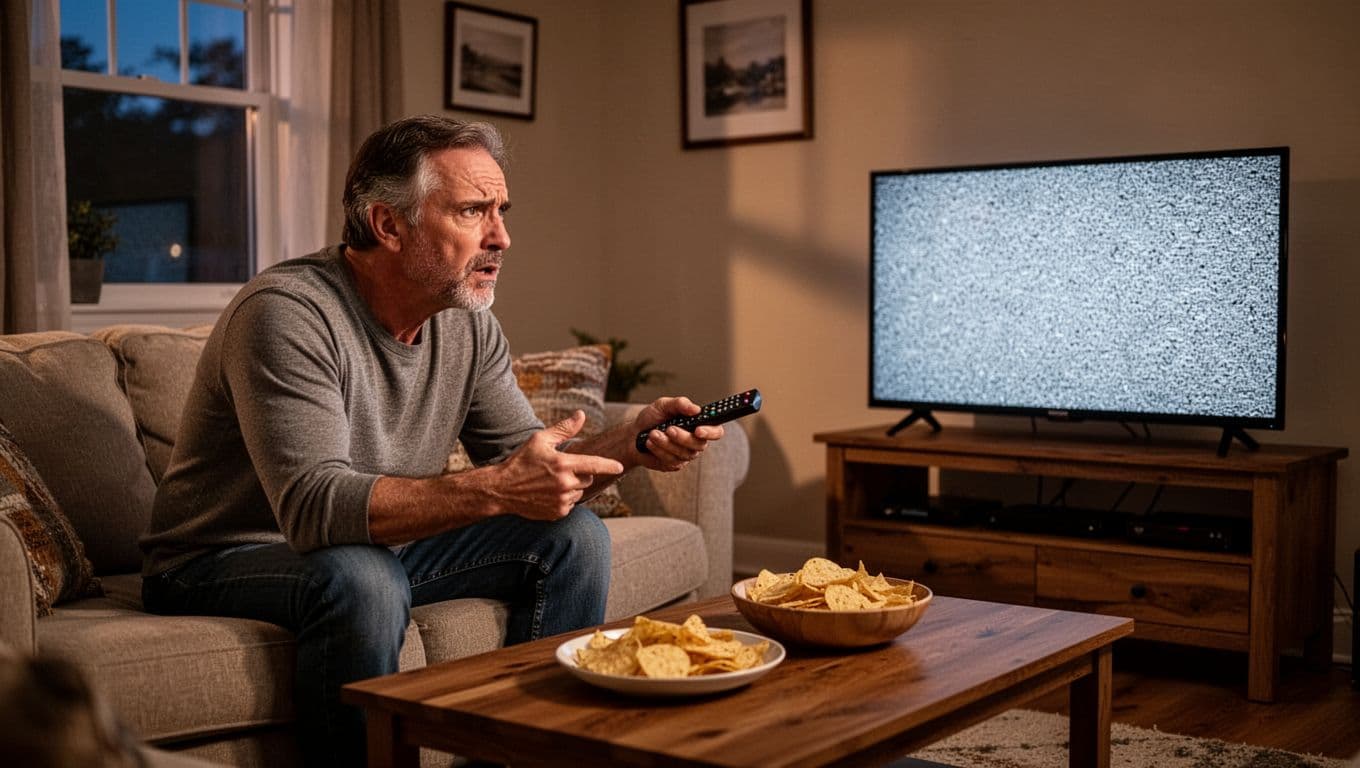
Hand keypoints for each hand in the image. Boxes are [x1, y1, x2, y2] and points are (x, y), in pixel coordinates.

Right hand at [492, 411, 623, 519]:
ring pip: (579, 492)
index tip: (620, 467)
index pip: (594, 464)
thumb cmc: (521, 461)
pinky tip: (548, 493)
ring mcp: (562, 500)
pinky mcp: (557, 513)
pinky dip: (564, 499)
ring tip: (551, 482)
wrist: (502, 489)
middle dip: (580, 473)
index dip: (609, 465)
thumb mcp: (540, 440)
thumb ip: (563, 429)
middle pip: (588, 478)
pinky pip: (570, 504)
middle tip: (561, 469)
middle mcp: (565, 484)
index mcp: (563, 464)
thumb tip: (581, 415)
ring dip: (572, 486)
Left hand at [633, 396, 723, 471]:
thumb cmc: (652, 418)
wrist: (633, 434)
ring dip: (666, 443)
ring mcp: (685, 455)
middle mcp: (695, 441)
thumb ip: (680, 404)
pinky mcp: (674, 464)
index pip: (716, 431)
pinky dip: (658, 450)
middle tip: (668, 428)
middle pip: (700, 445)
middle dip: (683, 437)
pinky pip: (671, 460)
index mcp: (698, 425)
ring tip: (652, 433)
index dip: (711, 432)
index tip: (698, 429)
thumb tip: (696, 409)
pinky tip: (649, 442)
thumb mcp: (663, 405)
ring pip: (683, 453)